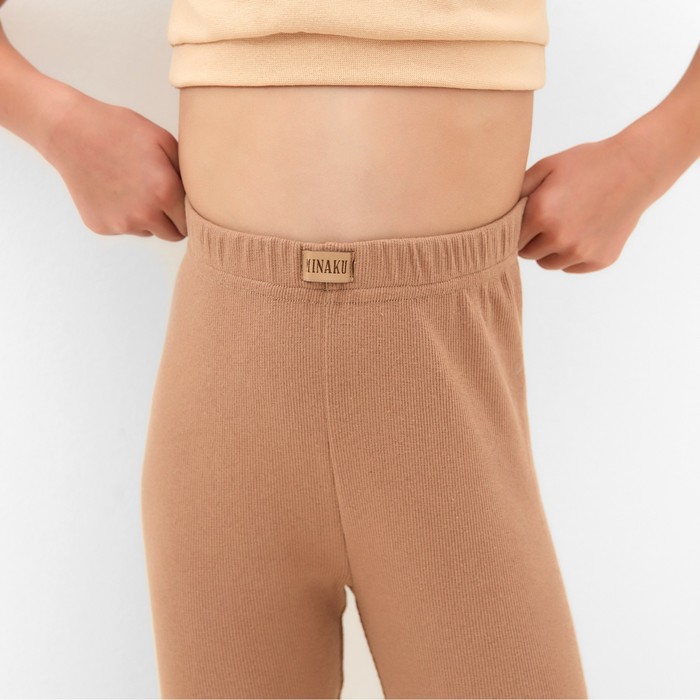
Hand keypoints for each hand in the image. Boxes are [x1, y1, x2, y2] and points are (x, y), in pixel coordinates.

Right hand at [42, 90, 185, 240]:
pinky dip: (122, 215)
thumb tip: (204, 195)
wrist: (69, 131)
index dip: (189, 213)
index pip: (191, 223)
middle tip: (162, 198)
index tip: (184, 204)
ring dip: (147, 218)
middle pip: (172, 235)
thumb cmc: (120, 130)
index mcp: (165, 193)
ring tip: (132, 187)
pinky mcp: (102, 227)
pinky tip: (112, 190)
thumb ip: (187, 172)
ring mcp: (121, 224)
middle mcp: (145, 215)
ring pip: (148, 231)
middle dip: (172, 220)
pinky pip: (124, 228)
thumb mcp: (164, 140)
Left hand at [517, 135, 652, 272]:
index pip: (509, 240)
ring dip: (550, 250)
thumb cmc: (587, 163)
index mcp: (541, 215)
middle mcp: (560, 238)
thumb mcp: (547, 167)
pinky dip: (573, 255)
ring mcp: (581, 252)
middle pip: (526, 254)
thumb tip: (492, 212)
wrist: (636, 168)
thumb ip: (517, 191)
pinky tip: (584, 231)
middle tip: (546, 220)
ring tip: (566, 225)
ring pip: (548, 264)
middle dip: (531, 240)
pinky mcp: (599, 260)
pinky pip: (571, 267)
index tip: (522, 221)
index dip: (514, 230)